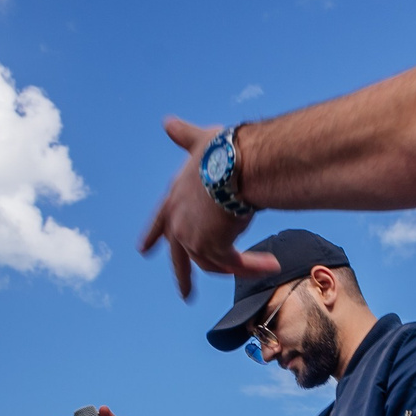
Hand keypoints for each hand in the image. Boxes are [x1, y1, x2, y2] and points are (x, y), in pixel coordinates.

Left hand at [136, 118, 278, 299]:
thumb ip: (183, 135)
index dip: (152, 236)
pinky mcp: (211, 249)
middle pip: (178, 256)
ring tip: (263, 266)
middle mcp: (177, 222)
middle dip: (182, 276)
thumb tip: (167, 122)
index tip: (143, 250)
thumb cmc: (221, 149)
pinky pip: (235, 264)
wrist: (234, 164)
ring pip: (213, 263)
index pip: (158, 221)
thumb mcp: (198, 142)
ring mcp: (191, 238)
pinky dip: (254, 265)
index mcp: (173, 198)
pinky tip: (272, 264)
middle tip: (184, 293)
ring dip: (239, 265)